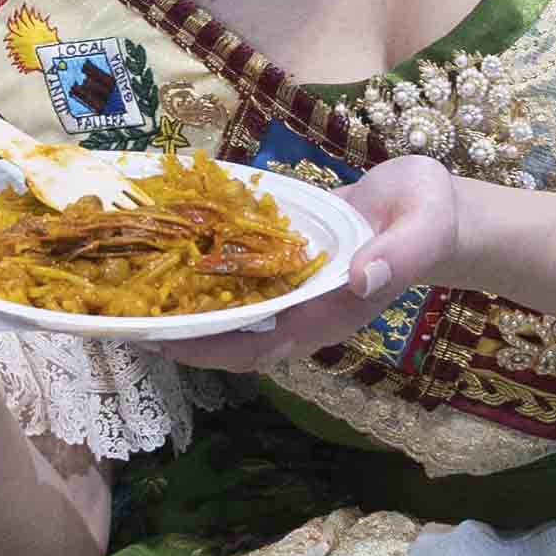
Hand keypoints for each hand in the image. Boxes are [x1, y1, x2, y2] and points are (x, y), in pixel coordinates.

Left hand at [155, 156, 464, 370]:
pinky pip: (236, 275)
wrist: (430, 208)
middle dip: (181, 333)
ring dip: (184, 304)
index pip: (262, 345)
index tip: (167, 340)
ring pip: (229, 309)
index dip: (213, 347)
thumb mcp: (424, 226)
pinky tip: (166, 247)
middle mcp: (303, 310)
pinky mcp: (283, 265)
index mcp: (329, 313)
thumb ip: (399, 255)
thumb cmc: (430, 218)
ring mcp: (291, 290)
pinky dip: (201, 269)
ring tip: (129, 290)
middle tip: (124, 317)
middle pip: (233, 337)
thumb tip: (361, 277)